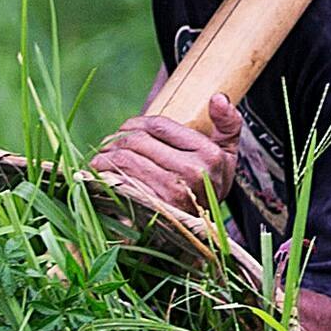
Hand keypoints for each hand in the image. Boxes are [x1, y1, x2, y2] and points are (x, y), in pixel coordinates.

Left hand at [88, 101, 241, 223]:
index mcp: (209, 155)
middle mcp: (192, 174)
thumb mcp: (226, 156)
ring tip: (103, 156)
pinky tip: (102, 174)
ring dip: (105, 155)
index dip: (137, 122)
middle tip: (110, 142)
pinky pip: (116, 183)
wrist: (201, 231)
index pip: (159, 125)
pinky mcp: (150, 211)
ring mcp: (170, 194)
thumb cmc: (209, 187)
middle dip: (117, 138)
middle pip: (137, 141)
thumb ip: (228, 124)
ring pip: (123, 160)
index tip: (128, 127)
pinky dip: (103, 175)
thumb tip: (218, 98)